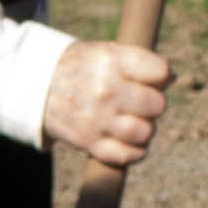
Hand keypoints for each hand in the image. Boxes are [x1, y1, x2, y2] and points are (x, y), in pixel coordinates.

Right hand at [43, 37, 173, 166]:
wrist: (36, 86)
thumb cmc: (82, 67)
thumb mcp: (106, 51)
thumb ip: (140, 61)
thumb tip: (171, 79)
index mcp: (111, 61)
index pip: (160, 71)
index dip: (162, 76)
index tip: (152, 79)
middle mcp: (105, 90)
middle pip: (157, 105)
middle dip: (154, 104)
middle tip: (141, 103)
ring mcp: (97, 119)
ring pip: (145, 132)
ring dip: (147, 129)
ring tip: (135, 122)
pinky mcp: (89, 143)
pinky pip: (127, 155)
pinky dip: (136, 151)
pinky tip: (132, 142)